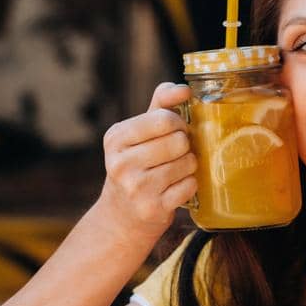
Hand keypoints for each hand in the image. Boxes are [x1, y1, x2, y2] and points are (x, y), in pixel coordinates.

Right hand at [96, 82, 197, 247]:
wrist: (121, 216)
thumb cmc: (136, 166)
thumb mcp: (137, 134)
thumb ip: (159, 105)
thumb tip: (184, 89)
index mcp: (116, 138)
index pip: (163, 118)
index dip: (178, 122)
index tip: (174, 130)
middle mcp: (121, 163)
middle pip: (178, 141)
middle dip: (184, 145)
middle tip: (176, 153)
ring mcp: (137, 188)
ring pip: (187, 163)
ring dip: (188, 166)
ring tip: (175, 171)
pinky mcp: (153, 208)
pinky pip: (189, 186)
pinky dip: (189, 185)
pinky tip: (176, 188)